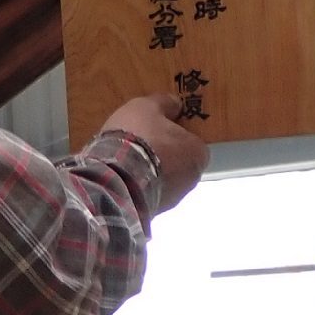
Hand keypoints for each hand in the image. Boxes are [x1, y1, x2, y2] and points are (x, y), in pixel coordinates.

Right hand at [100, 93, 209, 213]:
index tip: (157, 129)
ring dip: (150, 171)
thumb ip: (164, 103)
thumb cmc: (138, 137)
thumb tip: (175, 103)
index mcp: (198, 152)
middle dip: (163, 154)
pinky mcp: (155, 211)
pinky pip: (148, 193)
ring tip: (126, 160)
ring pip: (163, 179)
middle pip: (179, 161)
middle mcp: (193, 178)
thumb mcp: (147, 108)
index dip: (174, 134)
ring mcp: (174, 198)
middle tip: (140, 142)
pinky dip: (139, 185)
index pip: (192, 141)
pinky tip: (121, 176)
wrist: (116, 178)